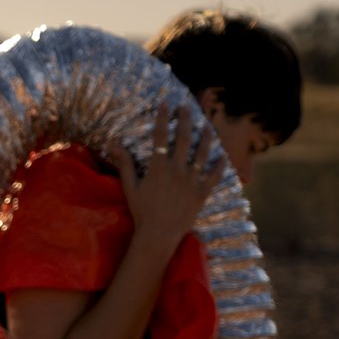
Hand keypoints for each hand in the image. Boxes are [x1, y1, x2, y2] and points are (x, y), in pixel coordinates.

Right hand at [114, 103, 220, 242]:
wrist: (158, 235)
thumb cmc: (142, 212)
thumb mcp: (130, 188)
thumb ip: (125, 164)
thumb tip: (115, 144)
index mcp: (158, 167)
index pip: (161, 136)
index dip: (163, 118)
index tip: (166, 103)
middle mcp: (177, 170)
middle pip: (184, 139)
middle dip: (186, 120)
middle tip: (187, 107)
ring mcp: (191, 181)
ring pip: (202, 153)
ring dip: (206, 137)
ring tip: (208, 126)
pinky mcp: (201, 193)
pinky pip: (213, 176)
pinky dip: (219, 166)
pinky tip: (222, 157)